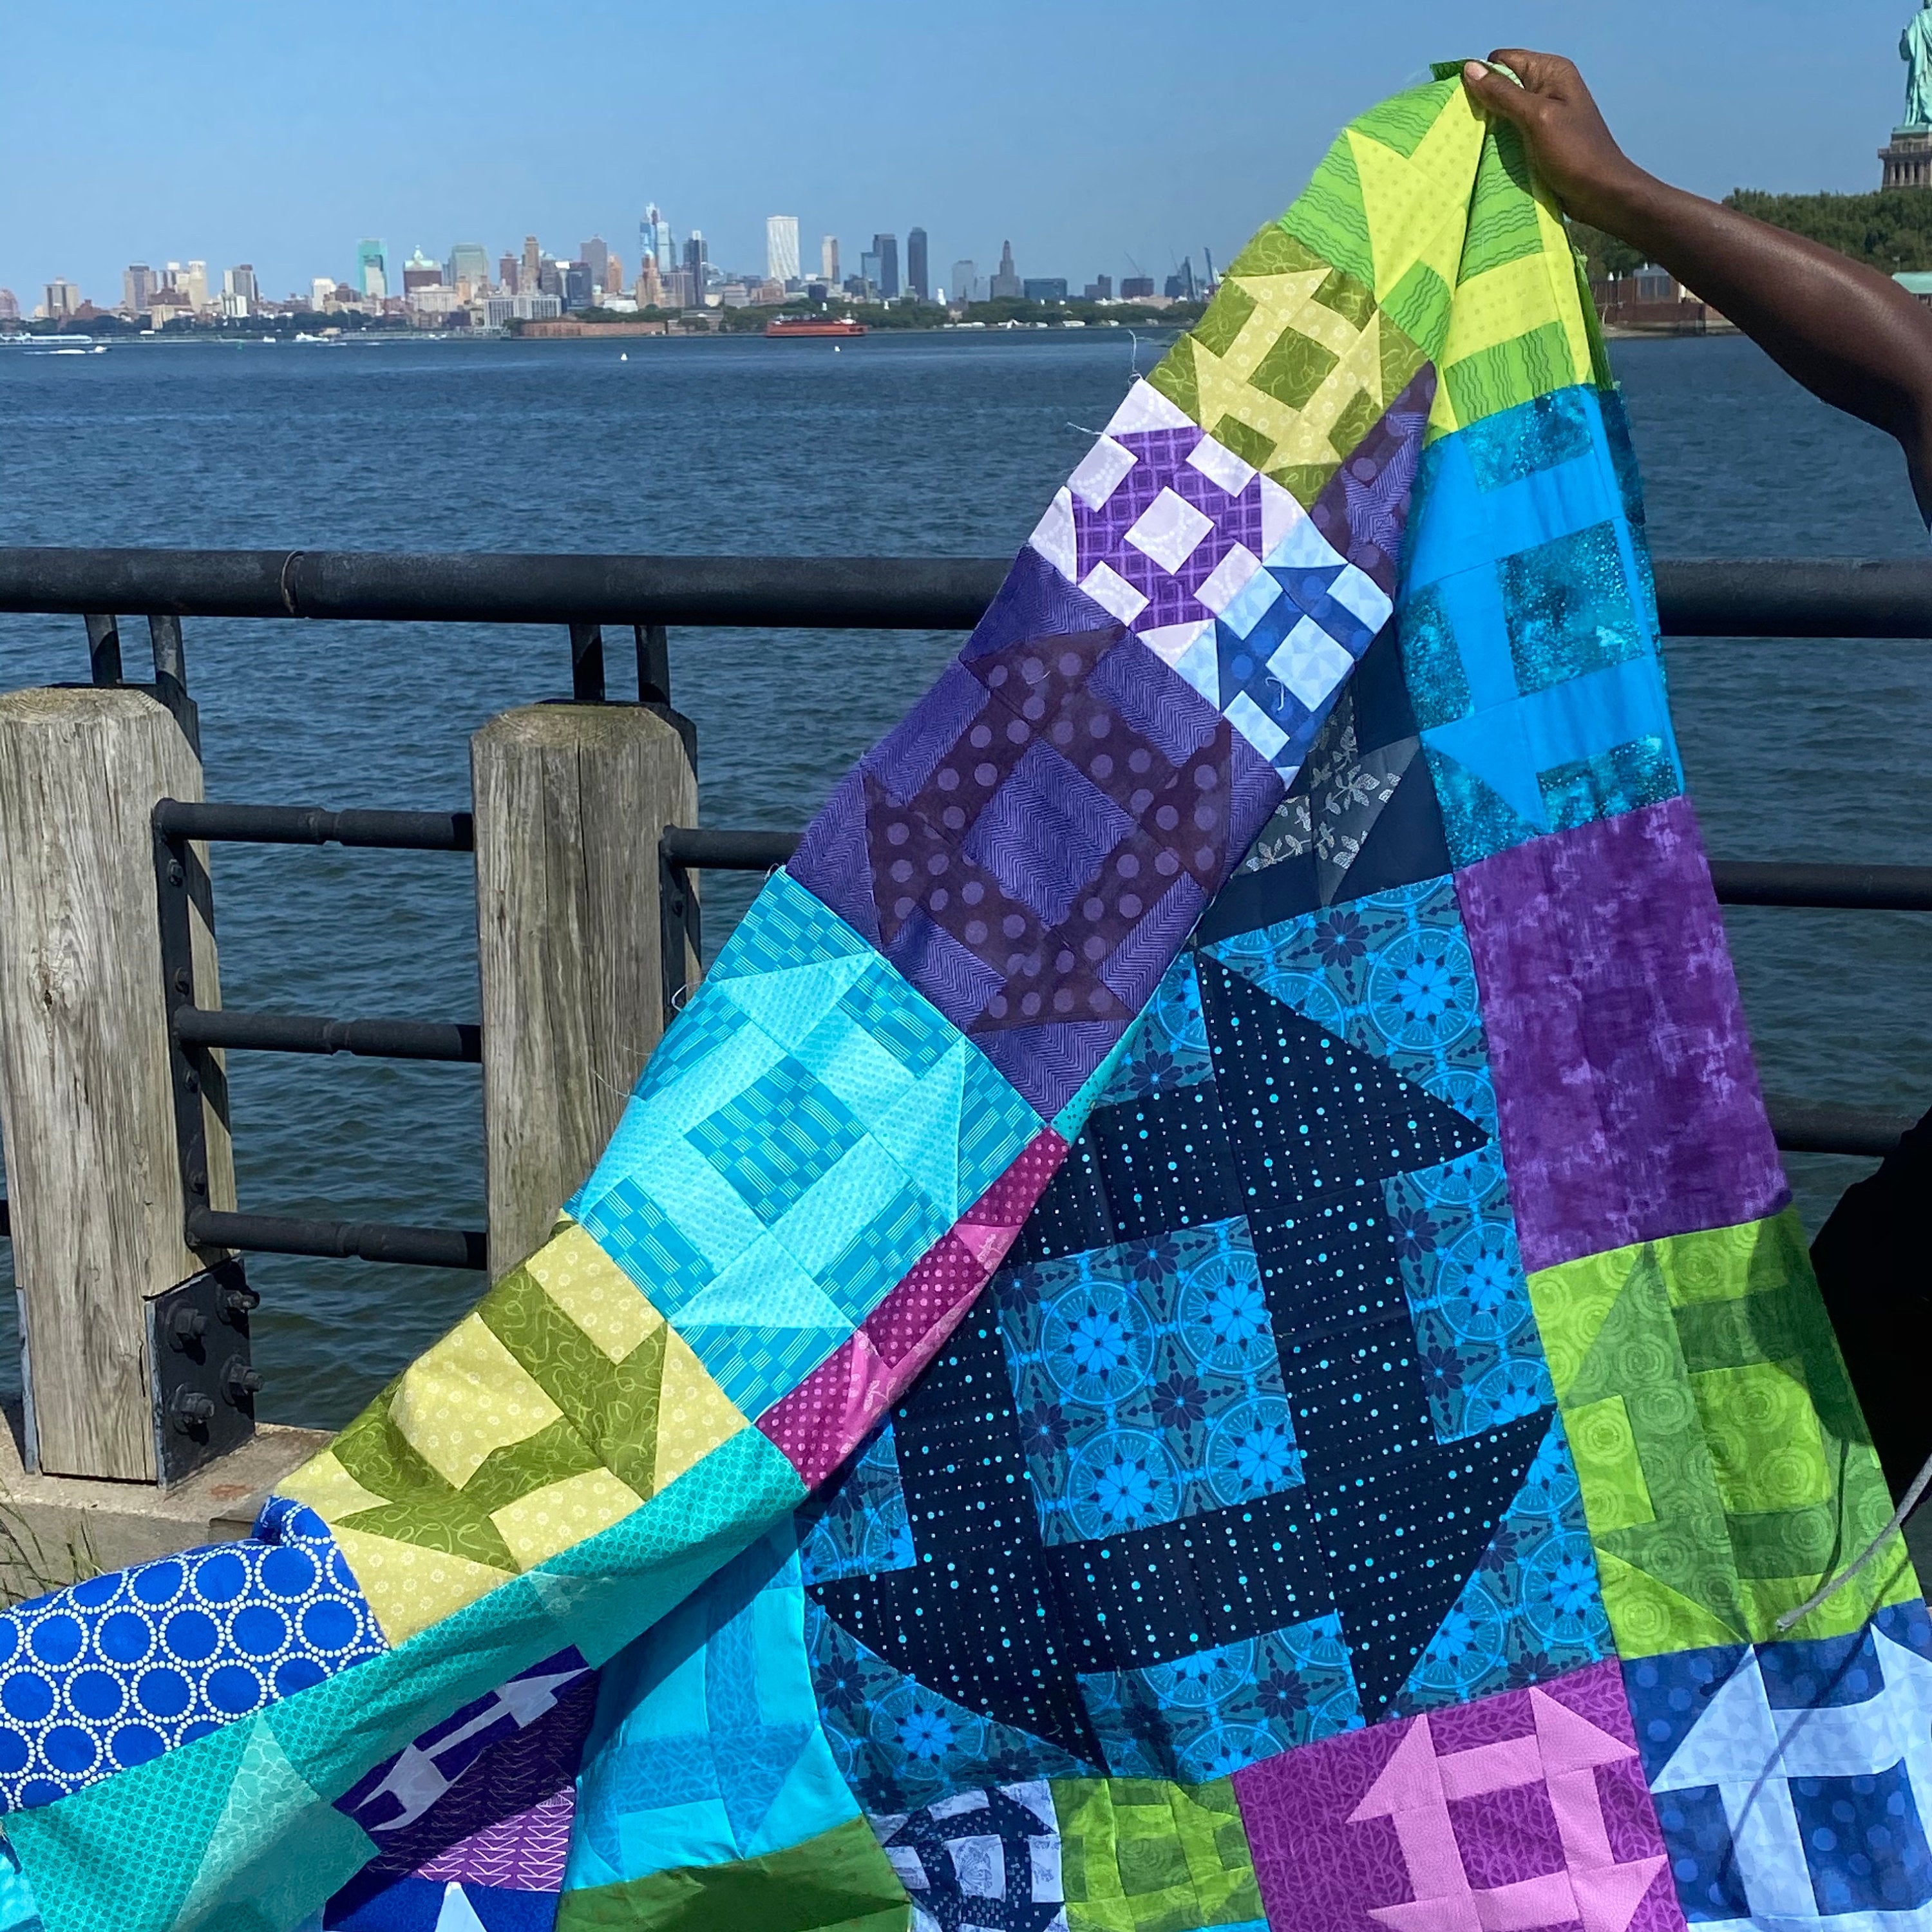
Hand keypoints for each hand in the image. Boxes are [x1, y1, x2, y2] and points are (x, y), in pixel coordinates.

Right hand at [1461, 49, 1650, 233]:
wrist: (1601, 193)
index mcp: (1550, 70)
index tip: (1469, 106)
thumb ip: (1503, 93)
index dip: (1483, 78)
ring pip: (1503, 111)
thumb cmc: (1573, 152)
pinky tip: (1488, 154)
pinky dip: (1498, 141)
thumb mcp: (1536, 117)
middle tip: (1471, 129)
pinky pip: (1510, 131)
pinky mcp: (1539, 136)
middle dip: (1483, 103)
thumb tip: (1469, 68)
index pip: (1503, 61)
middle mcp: (1547, 85)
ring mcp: (1543, 112)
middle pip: (1501, 85)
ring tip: (1475, 144)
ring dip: (1488, 126)